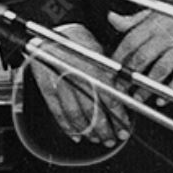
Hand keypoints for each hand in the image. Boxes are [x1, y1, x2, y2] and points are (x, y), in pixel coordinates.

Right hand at [31, 23, 128, 145]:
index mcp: (92, 67)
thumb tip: (124, 92)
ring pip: (76, 114)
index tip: (125, 127)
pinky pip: (57, 112)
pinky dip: (67, 126)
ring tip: (97, 139)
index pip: (110, 97)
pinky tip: (76, 135)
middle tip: (113, 139)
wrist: (48, 32)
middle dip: (105, 129)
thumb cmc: (74, 38)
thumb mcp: (98, 49)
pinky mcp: (47, 88)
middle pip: (93, 110)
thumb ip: (110, 72)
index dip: (119, 116)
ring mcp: (60, 84)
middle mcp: (77, 77)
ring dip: (88, 131)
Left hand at [108, 0, 172, 93]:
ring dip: (147, 86)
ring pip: (160, 70)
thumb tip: (112, 18)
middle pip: (143, 57)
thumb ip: (134, 19)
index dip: (119, 56)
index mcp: (155, 23)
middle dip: (129, 75)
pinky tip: (161, 99)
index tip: (112, 68)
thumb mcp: (159, 9)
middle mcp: (167, 35)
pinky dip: (170, 89)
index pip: (131, 41)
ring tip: (138, 96)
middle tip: (122, 86)